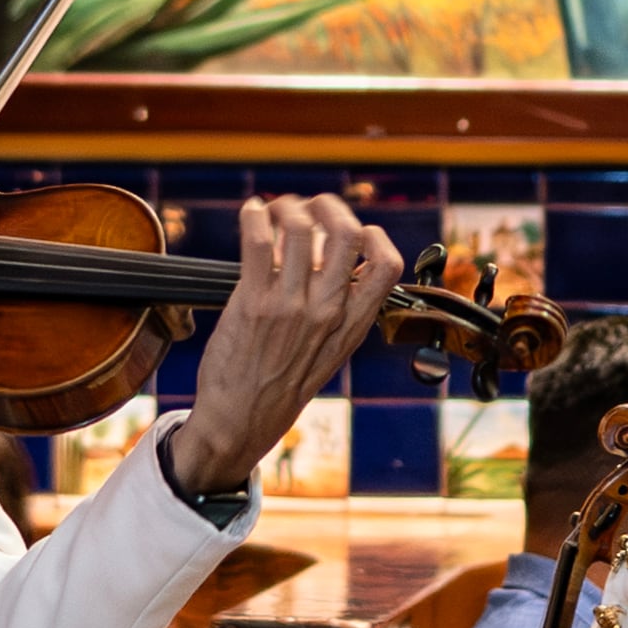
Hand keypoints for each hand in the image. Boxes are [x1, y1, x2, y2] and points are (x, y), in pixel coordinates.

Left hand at [171, 195, 401, 492]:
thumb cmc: (279, 386)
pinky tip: (252, 213)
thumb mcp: (326, 352)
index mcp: (352, 325)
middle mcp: (327, 312)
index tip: (353, 229)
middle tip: (310, 206)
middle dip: (328, 206)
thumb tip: (325, 257)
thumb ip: (334, 308)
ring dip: (287, 206)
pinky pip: (258, 240)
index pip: (387, 266)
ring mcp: (291, 306)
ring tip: (275, 209)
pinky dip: (254, 215)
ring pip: (301, 229)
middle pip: (347, 233)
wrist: (240, 422)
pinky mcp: (253, 302)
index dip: (374, 235)